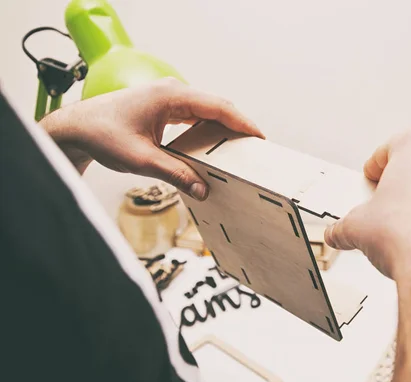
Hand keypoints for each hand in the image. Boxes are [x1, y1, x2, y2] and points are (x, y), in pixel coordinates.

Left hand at [40, 78, 262, 199]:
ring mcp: (169, 96)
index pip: (218, 106)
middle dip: (238, 125)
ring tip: (240, 148)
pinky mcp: (165, 105)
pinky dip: (209, 128)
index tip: (260, 138)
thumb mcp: (141, 159)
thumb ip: (175, 174)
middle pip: (217, 106)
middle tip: (255, 148)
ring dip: (224, 127)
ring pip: (208, 110)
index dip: (243, 122)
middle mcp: (173, 91)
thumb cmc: (102, 135)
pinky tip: (214, 145)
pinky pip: (195, 115)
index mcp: (171, 96)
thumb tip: (203, 190)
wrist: (77, 127)